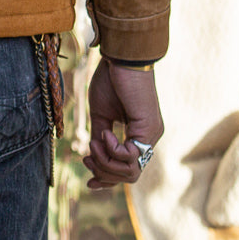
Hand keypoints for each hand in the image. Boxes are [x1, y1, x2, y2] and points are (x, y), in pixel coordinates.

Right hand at [82, 58, 163, 189]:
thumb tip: (95, 158)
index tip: (89, 182)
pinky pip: (130, 156)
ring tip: (95, 141)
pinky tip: (105, 131)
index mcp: (139, 135)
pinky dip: (112, 149)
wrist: (121, 58)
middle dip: (104, 171)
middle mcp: (149, 139)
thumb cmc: (112, 80)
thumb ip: (101, 138)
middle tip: (87, 155)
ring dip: (106, 161)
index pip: (128, 170)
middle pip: (129, 176)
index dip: (108, 179)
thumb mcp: (102, 114)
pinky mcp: (148, 129)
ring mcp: (151, 135)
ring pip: (130, 171)